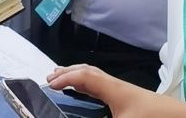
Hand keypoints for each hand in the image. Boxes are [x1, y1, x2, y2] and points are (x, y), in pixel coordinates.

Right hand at [48, 65, 185, 117]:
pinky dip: (93, 89)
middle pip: (92, 73)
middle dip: (70, 73)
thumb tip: (83, 115)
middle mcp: (121, 88)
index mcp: (115, 90)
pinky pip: (108, 89)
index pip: (85, 77)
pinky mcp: (136, 104)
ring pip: (100, 80)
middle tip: (53, 78)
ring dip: (82, 80)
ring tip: (68, 84)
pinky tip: (94, 100)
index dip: (66, 78)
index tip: (49, 84)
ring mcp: (129, 95)